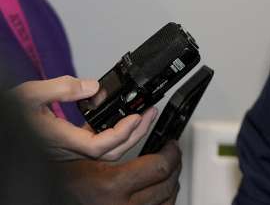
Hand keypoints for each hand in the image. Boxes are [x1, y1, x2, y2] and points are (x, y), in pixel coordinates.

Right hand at [11, 76, 157, 160]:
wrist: (1, 124)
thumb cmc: (9, 114)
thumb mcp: (30, 94)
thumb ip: (61, 88)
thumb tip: (93, 87)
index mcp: (59, 140)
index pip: (99, 146)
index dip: (121, 134)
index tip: (136, 117)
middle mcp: (66, 149)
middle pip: (110, 152)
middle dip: (135, 134)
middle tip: (150, 113)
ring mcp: (68, 149)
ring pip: (105, 151)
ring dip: (127, 134)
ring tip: (142, 114)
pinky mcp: (67, 145)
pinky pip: (96, 144)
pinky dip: (112, 132)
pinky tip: (118, 117)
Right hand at [59, 140, 180, 204]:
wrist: (50, 203)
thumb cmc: (61, 181)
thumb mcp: (79, 155)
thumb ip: (108, 137)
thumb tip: (139, 119)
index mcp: (110, 185)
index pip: (159, 167)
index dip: (171, 151)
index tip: (171, 144)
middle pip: (167, 184)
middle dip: (174, 164)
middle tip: (173, 153)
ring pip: (166, 200)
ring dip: (171, 182)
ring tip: (168, 170)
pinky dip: (163, 199)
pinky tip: (160, 189)